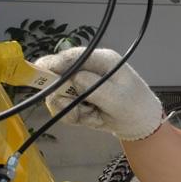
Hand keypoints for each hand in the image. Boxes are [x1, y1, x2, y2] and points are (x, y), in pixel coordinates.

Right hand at [33, 47, 162, 140]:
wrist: (140, 125)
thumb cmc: (135, 107)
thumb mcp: (118, 99)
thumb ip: (96, 89)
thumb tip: (75, 79)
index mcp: (101, 61)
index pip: (72, 56)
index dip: (54, 63)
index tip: (39, 71)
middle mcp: (88, 70)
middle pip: (58, 75)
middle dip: (63, 95)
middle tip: (78, 107)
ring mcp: (80, 85)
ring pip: (58, 95)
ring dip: (72, 109)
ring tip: (93, 114)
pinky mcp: (76, 100)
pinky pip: (63, 109)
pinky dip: (75, 117)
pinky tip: (92, 118)